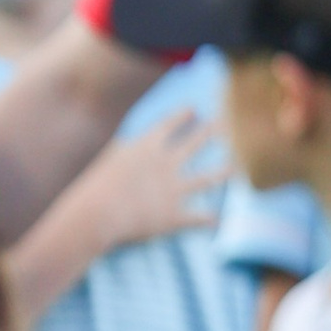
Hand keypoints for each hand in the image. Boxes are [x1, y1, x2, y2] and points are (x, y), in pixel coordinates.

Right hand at [59, 106, 226, 257]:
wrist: (97, 215)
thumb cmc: (95, 187)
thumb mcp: (109, 160)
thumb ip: (125, 150)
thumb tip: (128, 144)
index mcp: (147, 147)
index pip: (170, 124)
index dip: (183, 115)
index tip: (194, 109)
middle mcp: (166, 164)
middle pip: (196, 143)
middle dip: (212, 132)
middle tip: (227, 124)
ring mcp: (174, 190)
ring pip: (208, 178)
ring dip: (224, 172)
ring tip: (235, 167)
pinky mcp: (175, 216)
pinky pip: (198, 218)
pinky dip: (208, 220)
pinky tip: (216, 221)